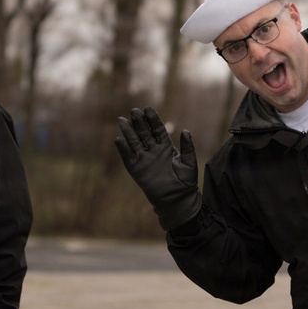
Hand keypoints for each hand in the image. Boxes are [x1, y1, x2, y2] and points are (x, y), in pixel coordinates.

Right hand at [115, 107, 201, 230]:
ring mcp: (144, 160)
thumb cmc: (185, 182)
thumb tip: (185, 131)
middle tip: (134, 111)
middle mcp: (154, 151)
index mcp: (166, 147)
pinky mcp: (136, 170)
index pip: (158, 130)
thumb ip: (187, 147)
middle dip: (139, 122)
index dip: (153, 119)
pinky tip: (119, 140)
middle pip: (144, 133)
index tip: (148, 109)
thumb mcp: (189, 162)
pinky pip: (128, 158)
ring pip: (134, 142)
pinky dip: (123, 149)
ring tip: (122, 120)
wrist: (177, 200)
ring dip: (128, 132)